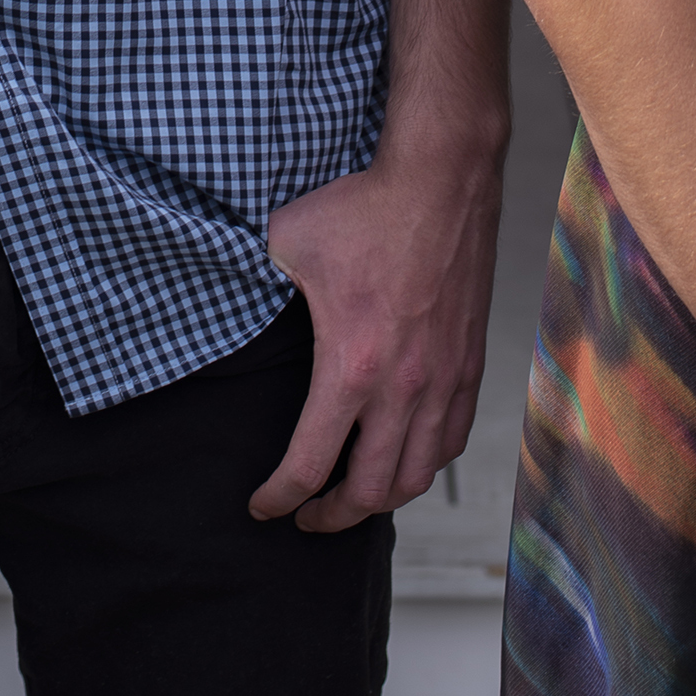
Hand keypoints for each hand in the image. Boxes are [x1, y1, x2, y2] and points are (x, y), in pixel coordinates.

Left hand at [248, 140, 501, 533]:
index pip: (309, 466)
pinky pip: (451, 439)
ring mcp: (443, 379)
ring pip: (416, 476)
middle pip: (368, 492)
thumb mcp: (286, 242)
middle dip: (329, 517)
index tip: (262, 507)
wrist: (440, 178)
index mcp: (350, 366)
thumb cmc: (365, 207)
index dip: (278, 499)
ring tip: (353, 495)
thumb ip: (256, 281)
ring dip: (380, 498)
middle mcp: (403, 387)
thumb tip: (226, 289)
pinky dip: (425, 463)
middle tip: (305, 515)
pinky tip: (403, 454)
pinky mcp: (468, 363)